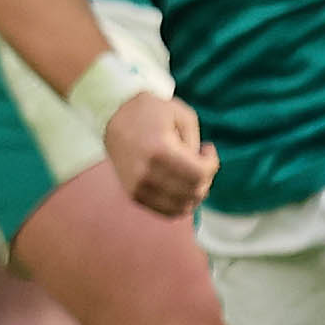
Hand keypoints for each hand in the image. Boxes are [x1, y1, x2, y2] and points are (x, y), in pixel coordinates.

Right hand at [104, 93, 219, 215]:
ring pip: (182, 206)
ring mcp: (137, 187)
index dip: (212, 163)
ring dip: (195, 193)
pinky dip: (181, 205)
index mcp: (159, 150)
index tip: (207, 148)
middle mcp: (146, 173)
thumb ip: (195, 141)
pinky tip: (182, 187)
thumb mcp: (181, 114)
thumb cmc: (150, 111)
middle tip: (201, 161)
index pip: (199, 174)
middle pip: (193, 191)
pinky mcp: (133, 194)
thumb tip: (200, 169)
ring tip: (192, 174)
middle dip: (206, 178)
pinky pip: (167, 212)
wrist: (112, 116)